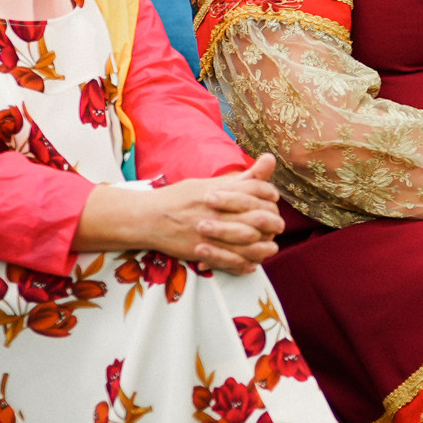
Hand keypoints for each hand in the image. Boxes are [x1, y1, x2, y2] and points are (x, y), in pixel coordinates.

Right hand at [76, 153, 284, 273]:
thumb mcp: (209, 182)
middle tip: (274, 225)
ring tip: (267, 245)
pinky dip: (246, 264)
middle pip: (261, 217)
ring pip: (252, 242)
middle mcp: (218, 210)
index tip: (271, 200)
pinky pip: (233, 262)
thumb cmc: (179, 198)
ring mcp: (211, 232)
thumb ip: (242, 178)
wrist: (147, 218)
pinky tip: (251, 262)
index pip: (259, 190)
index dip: (270, 195)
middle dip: (273, 222)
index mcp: (220, 190)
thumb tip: (270, 158)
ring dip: (265, 246)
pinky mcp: (203, 251)